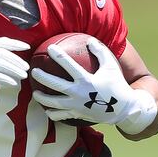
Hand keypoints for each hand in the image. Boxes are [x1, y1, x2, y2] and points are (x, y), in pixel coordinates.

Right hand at [0, 37, 30, 99]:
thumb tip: (7, 57)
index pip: (1, 41)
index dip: (15, 43)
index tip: (26, 47)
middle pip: (3, 53)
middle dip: (17, 60)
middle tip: (27, 67)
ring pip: (0, 64)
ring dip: (14, 70)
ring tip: (23, 76)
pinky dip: (5, 79)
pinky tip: (13, 83)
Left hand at [31, 37, 155, 131]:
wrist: (123, 109)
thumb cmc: (117, 85)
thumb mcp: (111, 66)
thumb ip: (101, 52)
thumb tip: (90, 40)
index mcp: (86, 80)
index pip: (69, 65)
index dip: (58, 56)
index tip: (49, 48)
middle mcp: (79, 93)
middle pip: (55, 85)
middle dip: (42, 77)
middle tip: (34, 72)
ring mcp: (76, 106)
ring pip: (54, 103)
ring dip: (42, 98)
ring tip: (35, 93)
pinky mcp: (77, 115)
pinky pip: (61, 116)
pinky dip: (53, 113)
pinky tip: (47, 110)